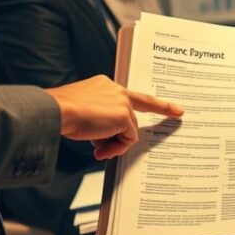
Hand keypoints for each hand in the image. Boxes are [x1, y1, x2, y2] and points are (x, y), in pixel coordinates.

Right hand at [45, 75, 183, 160]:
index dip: (153, 103)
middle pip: (141, 106)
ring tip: (97, 149)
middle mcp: (116, 89)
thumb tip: (109, 143)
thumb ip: (101, 123)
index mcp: (104, 86)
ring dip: (115, 143)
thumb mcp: (84, 114)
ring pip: (129, 130)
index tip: (174, 106)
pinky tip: (101, 149)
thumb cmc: (62, 113)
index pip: (131, 95)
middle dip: (161, 110)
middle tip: (179, 112)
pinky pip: (128, 138)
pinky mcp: (123, 115)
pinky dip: (117, 147)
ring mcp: (121, 102)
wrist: (55, 110)